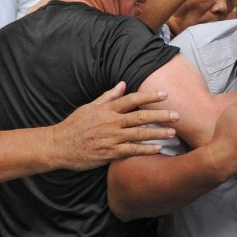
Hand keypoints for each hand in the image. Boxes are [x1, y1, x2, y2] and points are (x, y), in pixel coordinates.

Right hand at [51, 83, 179, 170]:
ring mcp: (111, 138)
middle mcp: (111, 122)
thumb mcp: (90, 107)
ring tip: (173, 132)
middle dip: (160, 115)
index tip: (165, 94)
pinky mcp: (109, 153)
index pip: (132, 99)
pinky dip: (145, 150)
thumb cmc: (74, 125)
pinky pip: (131, 150)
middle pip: (140, 117)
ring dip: (158, 133)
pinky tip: (158, 149)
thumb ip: (108, 96)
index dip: (149, 96)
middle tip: (177, 115)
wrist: (59, 145)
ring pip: (139, 134)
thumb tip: (123, 84)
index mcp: (107, 109)